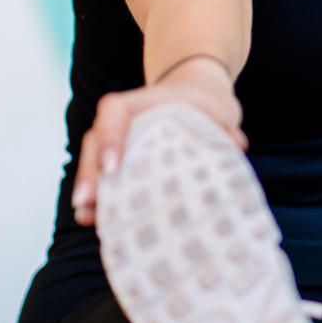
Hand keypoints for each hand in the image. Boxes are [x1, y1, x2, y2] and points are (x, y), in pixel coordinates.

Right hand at [70, 56, 244, 224]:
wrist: (199, 100)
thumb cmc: (205, 106)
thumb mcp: (217, 109)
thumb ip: (223, 124)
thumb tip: (235, 144)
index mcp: (143, 102)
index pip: (114, 111)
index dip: (109, 138)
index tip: (114, 168)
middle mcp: (123, 121)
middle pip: (94, 141)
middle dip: (90, 173)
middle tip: (87, 202)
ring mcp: (118, 142)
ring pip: (93, 162)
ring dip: (88, 190)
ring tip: (87, 217)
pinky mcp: (122, 163)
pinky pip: (103, 179)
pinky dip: (98, 199)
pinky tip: (94, 221)